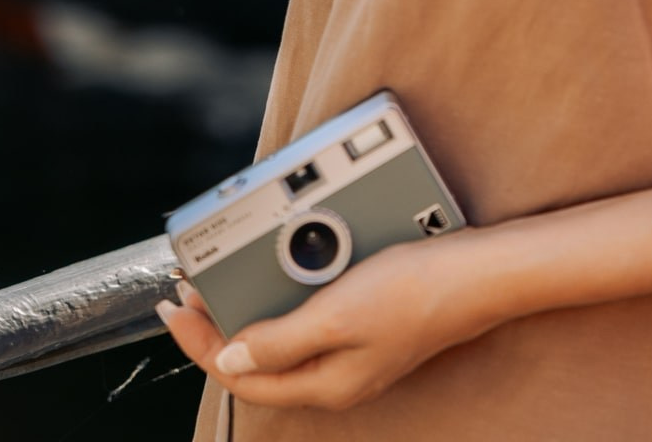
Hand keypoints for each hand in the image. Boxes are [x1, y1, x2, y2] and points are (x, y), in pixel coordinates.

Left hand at [156, 231, 501, 413]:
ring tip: (225, 278)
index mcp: (324, 383)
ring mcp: (354, 350)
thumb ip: (281, 340)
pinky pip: (310, 319)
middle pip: (258, 359)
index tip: (174, 308)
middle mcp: (336, 374)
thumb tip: (229, 356)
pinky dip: (286, 296)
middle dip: (218, 325)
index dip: (200, 343)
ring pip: (283, 338)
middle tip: (191, 288)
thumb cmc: (415, 292)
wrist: (478, 272)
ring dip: (250, 308)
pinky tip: (282, 269)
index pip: (240, 372)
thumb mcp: (337, 315)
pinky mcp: (369, 324)